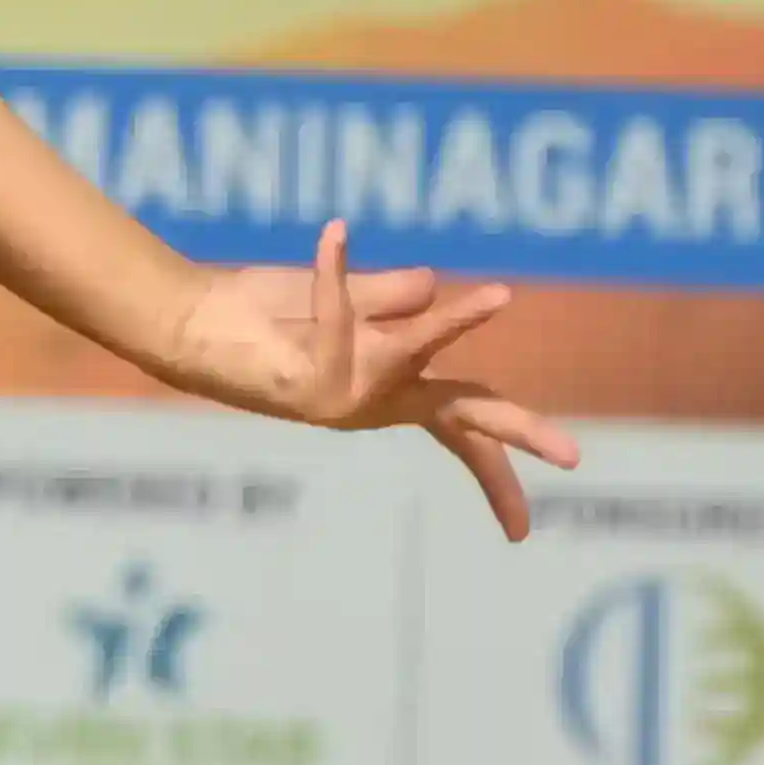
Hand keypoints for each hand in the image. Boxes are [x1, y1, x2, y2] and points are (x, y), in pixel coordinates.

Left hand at [139, 226, 581, 519]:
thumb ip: (391, 296)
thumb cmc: (261, 317)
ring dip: (452, 322)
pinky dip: (334, 273)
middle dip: (514, 439)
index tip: (523, 531)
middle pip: (462, 415)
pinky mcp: (306, 378)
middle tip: (575, 459)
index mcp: (394, 390)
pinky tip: (334, 232)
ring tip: (500, 296)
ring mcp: (342, 395)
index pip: (464, 426)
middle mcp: (376, 400)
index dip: (501, 467)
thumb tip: (434, 288)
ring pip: (414, 355)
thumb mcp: (344, 300)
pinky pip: (337, 315)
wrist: (189, 324)